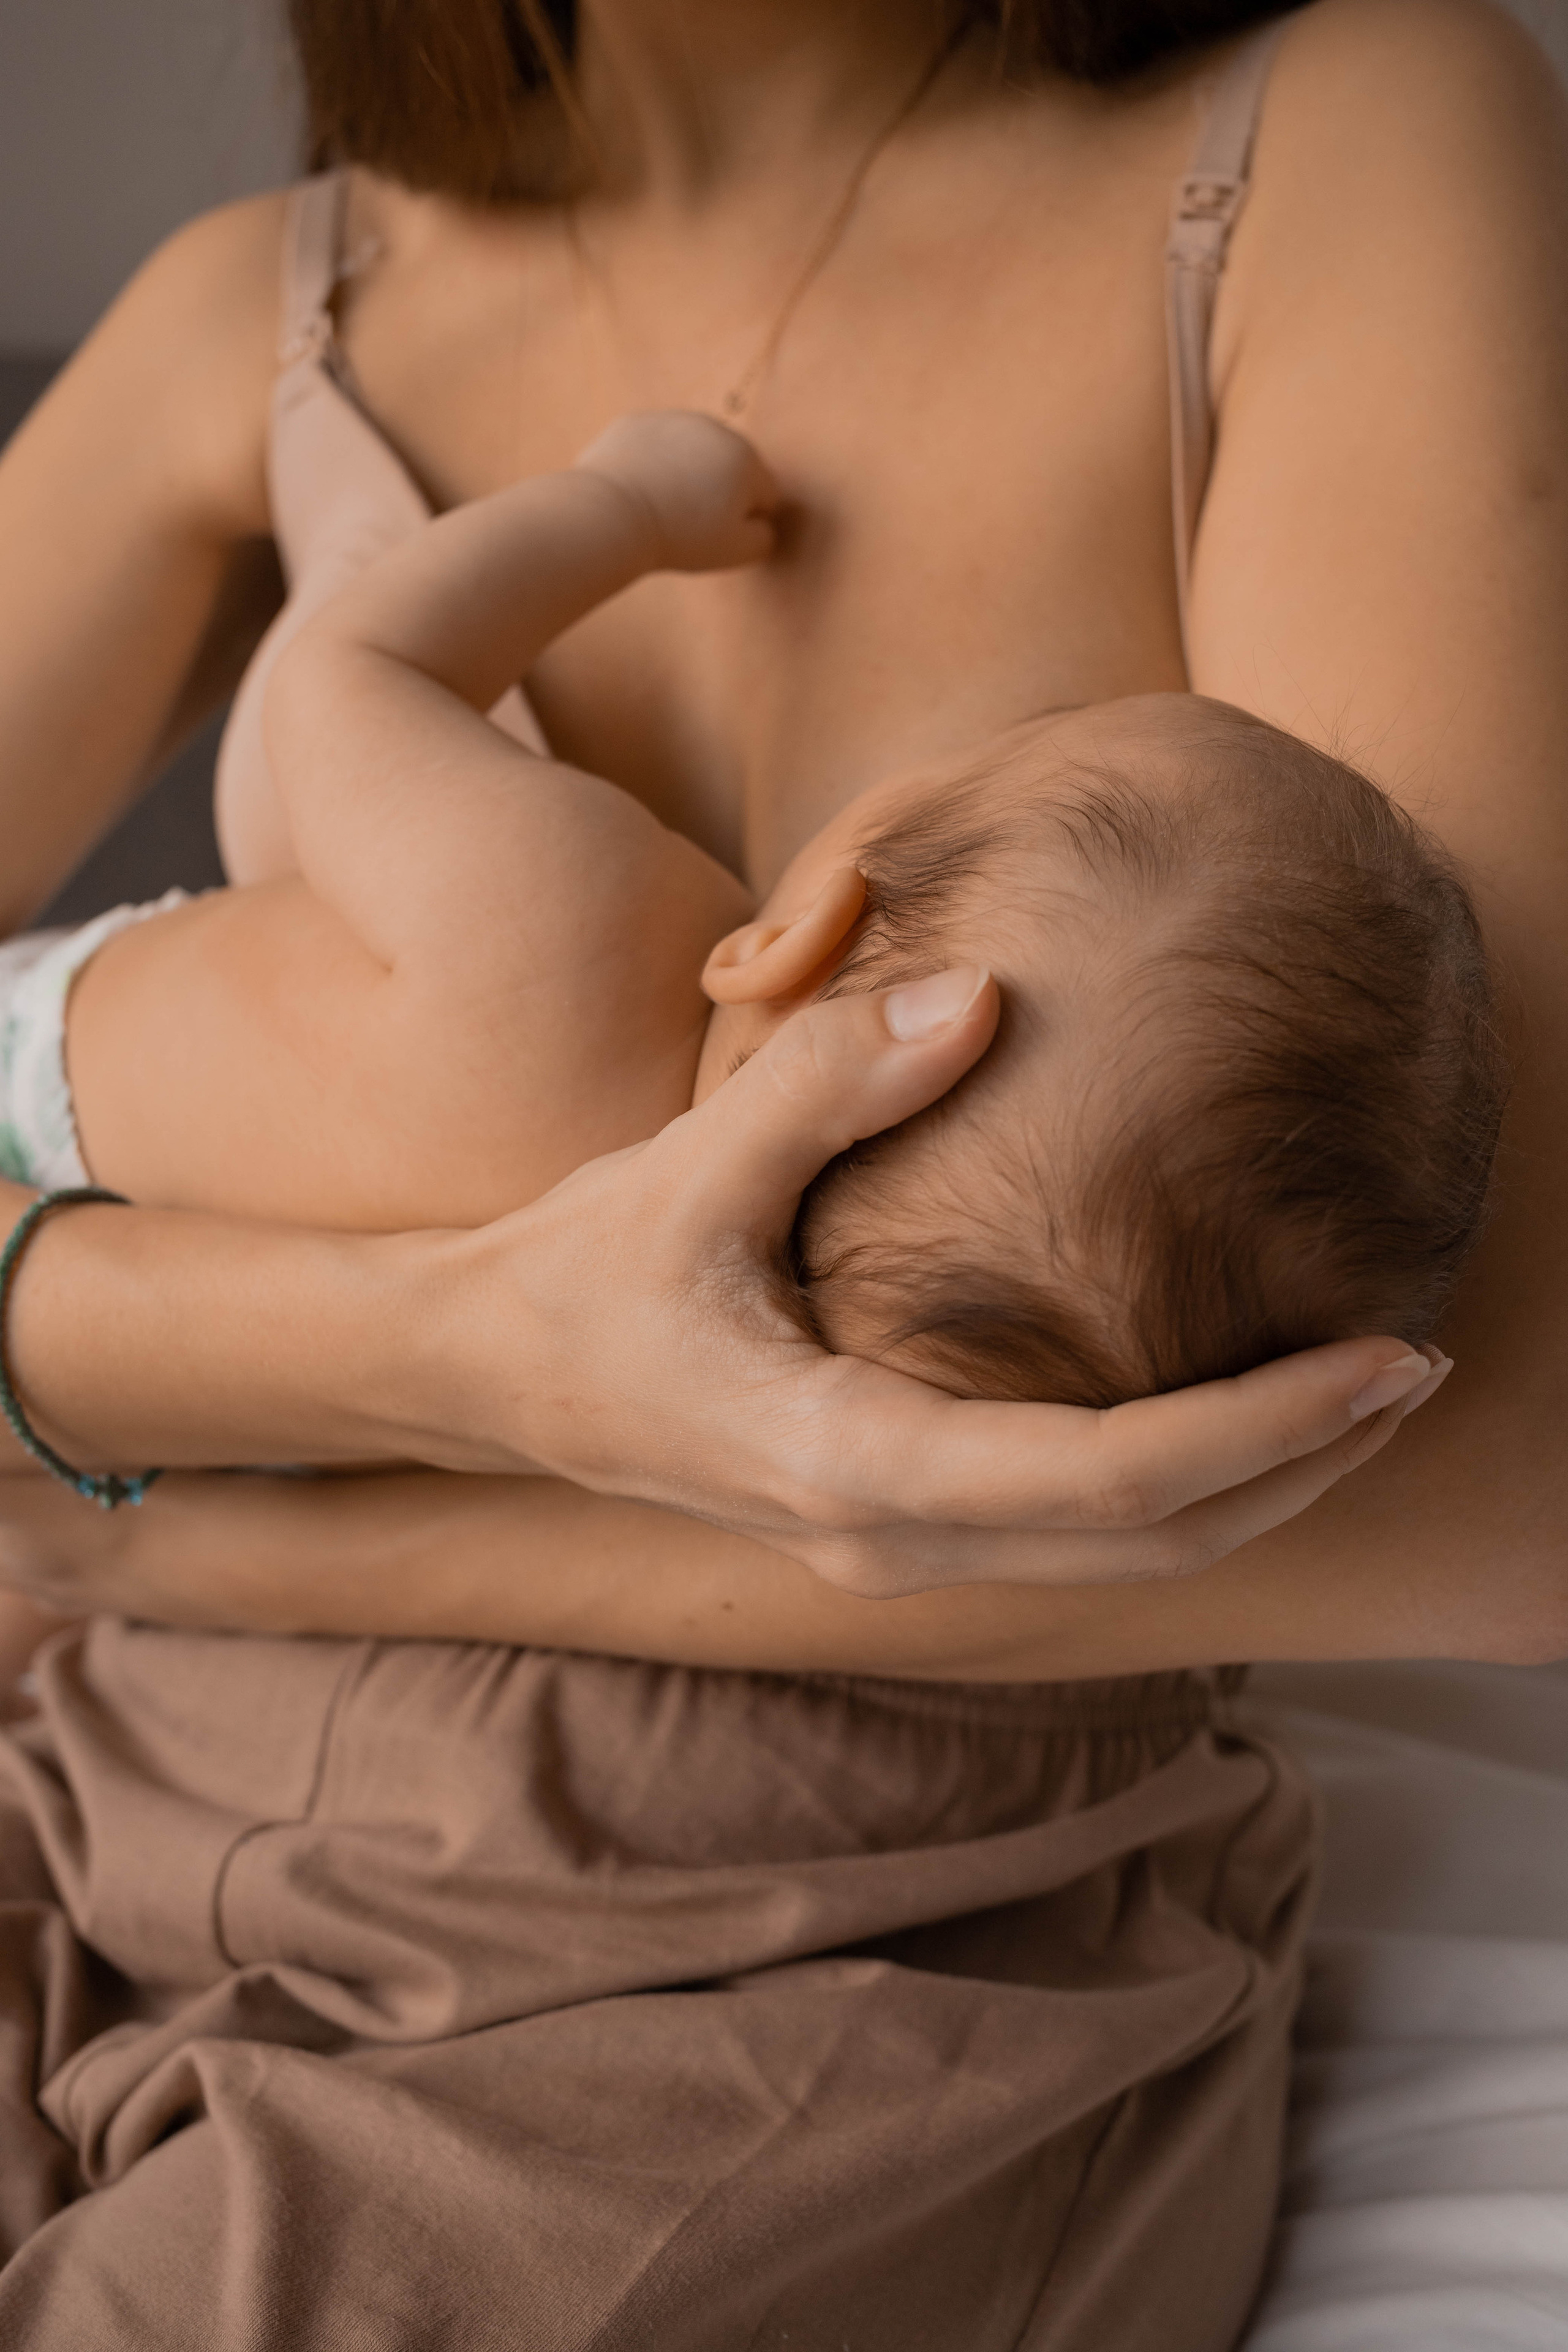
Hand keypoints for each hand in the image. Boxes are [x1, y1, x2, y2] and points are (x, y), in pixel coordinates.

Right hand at [419, 968, 1444, 1597]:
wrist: (490, 1376)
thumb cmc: (575, 1279)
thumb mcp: (682, 1173)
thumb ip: (824, 1084)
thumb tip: (978, 997)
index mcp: (846, 1463)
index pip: (1105, 1478)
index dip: (1262, 1427)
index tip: (1386, 1356)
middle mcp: (887, 1536)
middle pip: (1151, 1542)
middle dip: (1300, 1463)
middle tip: (1421, 1363)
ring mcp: (894, 1547)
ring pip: (1127, 1556)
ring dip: (1257, 1481)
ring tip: (1367, 1388)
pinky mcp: (897, 1523)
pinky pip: (1078, 1531)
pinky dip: (1183, 1479)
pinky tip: (1240, 1407)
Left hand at [574, 411, 778, 572]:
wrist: (614, 512)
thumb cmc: (680, 536)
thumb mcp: (735, 551)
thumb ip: (762, 539)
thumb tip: (763, 525)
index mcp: (746, 460)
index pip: (763, 494)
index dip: (745, 521)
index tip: (718, 536)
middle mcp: (715, 429)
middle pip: (728, 467)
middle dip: (717, 491)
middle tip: (689, 523)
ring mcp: (674, 420)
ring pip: (692, 452)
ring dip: (685, 474)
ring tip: (663, 507)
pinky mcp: (637, 422)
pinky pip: (655, 446)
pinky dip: (652, 463)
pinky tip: (638, 491)